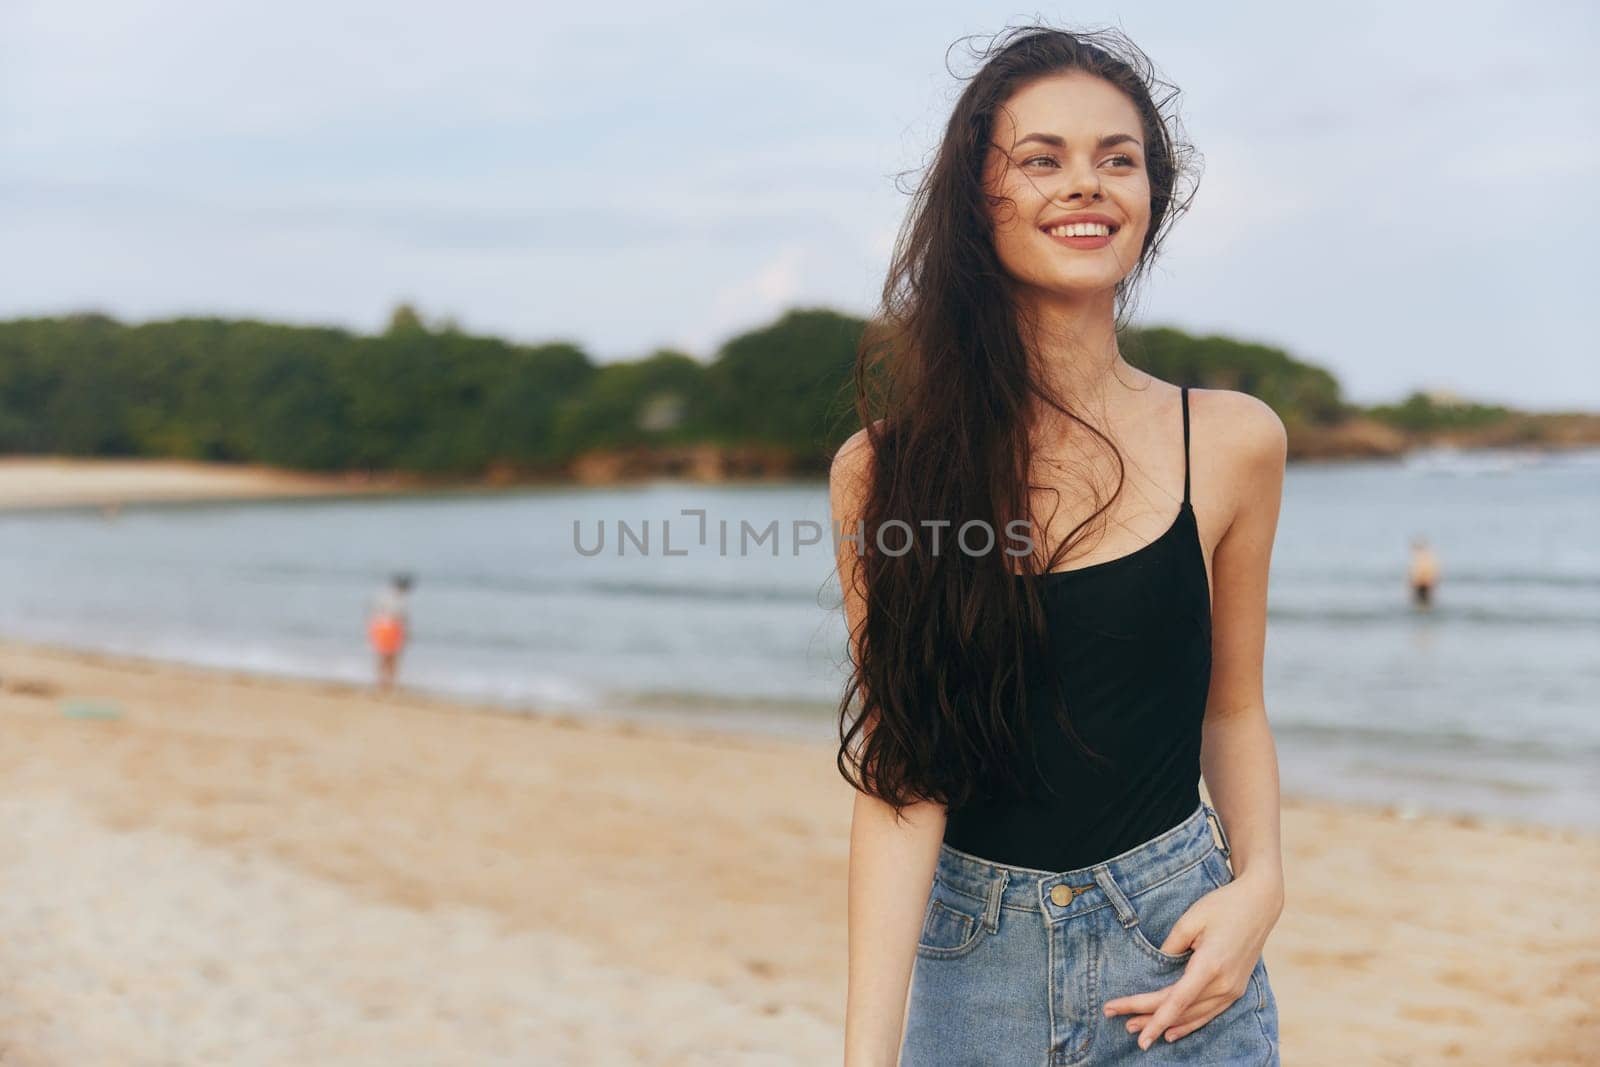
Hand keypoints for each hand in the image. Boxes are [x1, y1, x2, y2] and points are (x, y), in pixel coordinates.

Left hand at [1101, 870, 1281, 1049]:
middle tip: (1117, 1018)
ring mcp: (1232, 990)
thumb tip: (1157, 965)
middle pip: (1179, 1009)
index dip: (1153, 1018)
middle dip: (1147, 1017)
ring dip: (1164, 1024)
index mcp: (1211, 965)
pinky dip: (1188, 1024)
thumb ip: (1171, 946)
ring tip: (1135, 1027)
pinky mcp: (1235, 990)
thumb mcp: (1191, 919)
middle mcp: (1224, 984)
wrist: (1260, 904)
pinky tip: (1170, 1033)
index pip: (1176, 1000)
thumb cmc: (1223, 906)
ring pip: (1193, 1016)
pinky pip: (1208, 1014)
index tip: (1135, 1031)